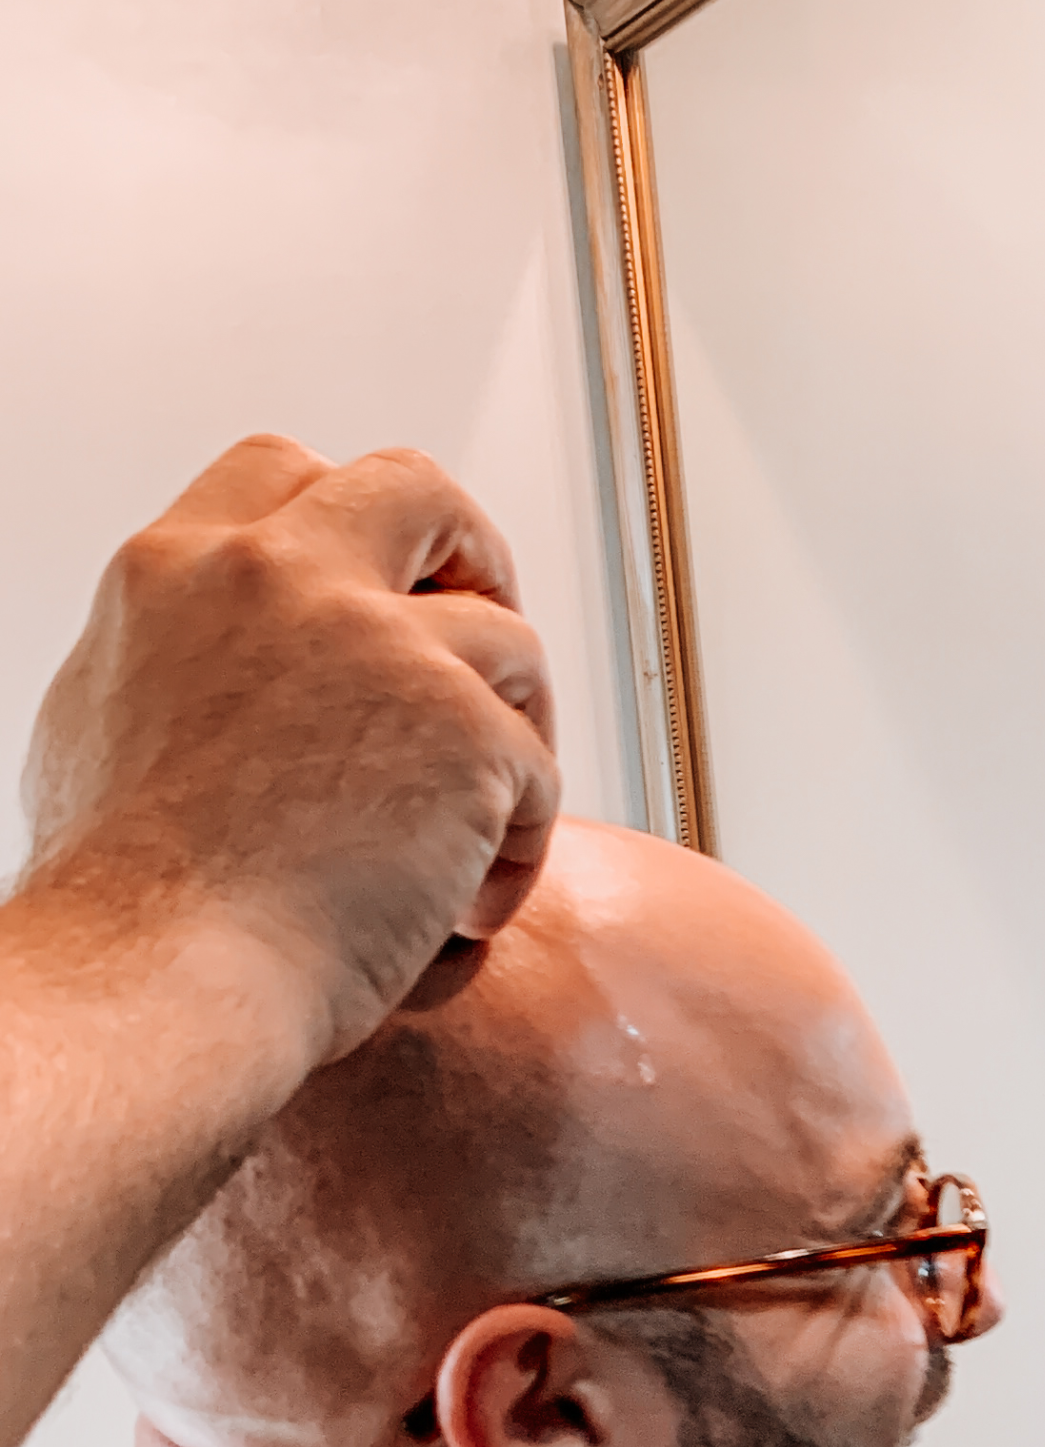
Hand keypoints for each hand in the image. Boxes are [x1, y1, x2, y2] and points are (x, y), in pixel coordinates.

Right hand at [19, 434, 560, 1062]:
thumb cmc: (125, 898)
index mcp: (182, 567)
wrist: (162, 973)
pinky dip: (520, 847)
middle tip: (487, 652)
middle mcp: (279, 577)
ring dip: (514, 732)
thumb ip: (183, 657)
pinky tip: (466, 908)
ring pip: (509, 641)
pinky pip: (539, 771)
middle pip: (418, 492)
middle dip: (474, 559)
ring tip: (480, 829)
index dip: (355, 524)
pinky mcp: (461, 731)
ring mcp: (379, 645)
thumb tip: (220, 660)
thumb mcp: (103, 720)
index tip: (387, 591)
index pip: (289, 473)